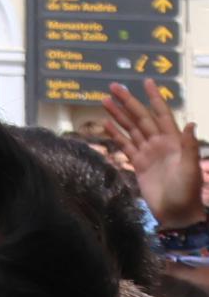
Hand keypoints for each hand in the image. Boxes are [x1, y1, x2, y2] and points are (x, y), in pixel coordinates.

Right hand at [95, 83, 206, 229]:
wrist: (177, 214)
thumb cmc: (188, 192)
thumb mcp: (191, 168)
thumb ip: (189, 146)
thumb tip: (189, 123)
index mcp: (173, 141)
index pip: (162, 114)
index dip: (155, 98)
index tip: (147, 82)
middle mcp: (159, 143)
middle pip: (141, 118)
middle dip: (128, 102)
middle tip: (113, 87)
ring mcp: (148, 153)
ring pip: (131, 129)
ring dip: (119, 115)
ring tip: (105, 101)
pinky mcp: (138, 164)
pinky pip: (125, 145)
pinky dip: (116, 134)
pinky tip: (106, 124)